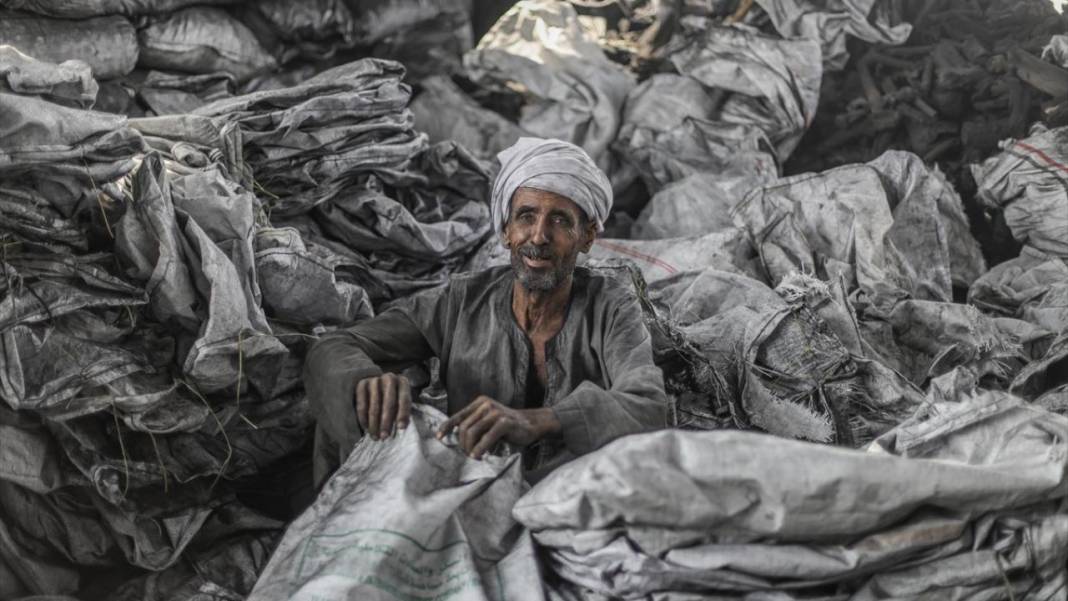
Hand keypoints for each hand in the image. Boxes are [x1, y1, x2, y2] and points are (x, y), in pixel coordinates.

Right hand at [355, 373, 410, 439]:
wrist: (377, 386)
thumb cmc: (393, 399)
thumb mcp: (401, 403)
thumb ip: (402, 412)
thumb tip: (401, 428)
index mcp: (403, 382)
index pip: (404, 399)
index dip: (403, 414)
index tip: (401, 428)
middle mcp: (390, 378)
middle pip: (389, 403)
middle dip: (386, 422)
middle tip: (385, 437)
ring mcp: (375, 380)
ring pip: (374, 406)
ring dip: (374, 424)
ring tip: (375, 437)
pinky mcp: (362, 384)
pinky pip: (362, 404)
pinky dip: (364, 418)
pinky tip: (366, 428)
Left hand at [436, 395, 560, 458]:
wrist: (532, 424)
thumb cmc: (508, 427)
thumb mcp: (489, 422)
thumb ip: (475, 425)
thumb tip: (456, 439)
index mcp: (480, 403)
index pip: (458, 415)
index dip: (446, 426)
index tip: (438, 437)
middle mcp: (485, 405)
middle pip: (464, 427)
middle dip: (462, 444)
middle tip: (466, 456)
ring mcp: (495, 412)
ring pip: (473, 432)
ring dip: (470, 448)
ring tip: (473, 457)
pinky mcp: (504, 422)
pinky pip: (487, 437)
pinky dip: (480, 449)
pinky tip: (478, 456)